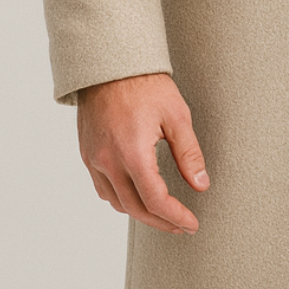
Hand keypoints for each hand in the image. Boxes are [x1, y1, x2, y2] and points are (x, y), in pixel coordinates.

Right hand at [77, 72, 209, 234]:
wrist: (111, 62)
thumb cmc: (146, 84)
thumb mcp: (177, 116)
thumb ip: (189, 154)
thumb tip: (201, 185)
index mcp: (133, 153)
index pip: (155, 200)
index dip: (175, 217)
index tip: (191, 224)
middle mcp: (109, 161)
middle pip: (135, 208)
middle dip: (161, 221)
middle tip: (181, 226)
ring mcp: (94, 159)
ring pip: (116, 202)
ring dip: (140, 213)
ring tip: (163, 213)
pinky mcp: (87, 153)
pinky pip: (103, 188)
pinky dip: (121, 199)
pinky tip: (137, 194)